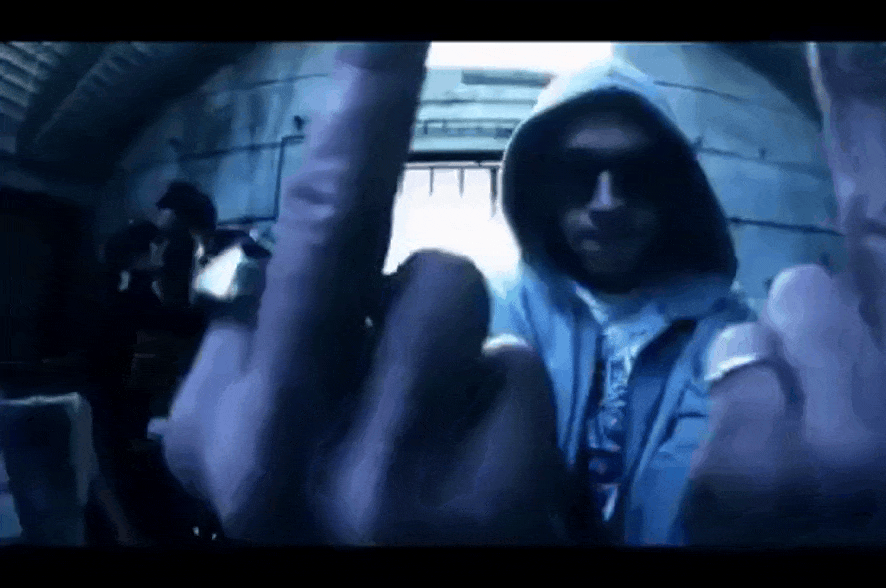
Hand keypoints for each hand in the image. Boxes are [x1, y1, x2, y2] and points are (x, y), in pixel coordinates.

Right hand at [162, 43, 571, 544]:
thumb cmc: (346, 514)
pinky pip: (512, 364)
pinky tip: (482, 456)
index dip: (346, 120)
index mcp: (220, 426)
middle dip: (370, 103)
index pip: (277, 245)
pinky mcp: (482, 504)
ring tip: (439, 401)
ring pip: (445, 283)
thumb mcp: (266, 445)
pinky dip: (505, 394)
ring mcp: (382, 484)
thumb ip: (264, 353)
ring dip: (452, 326)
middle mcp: (278, 454)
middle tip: (390, 26)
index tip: (380, 31)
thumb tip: (295, 254)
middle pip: (338, 226)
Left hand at [685, 42, 885, 545]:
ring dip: (778, 368)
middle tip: (832, 406)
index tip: (835, 35)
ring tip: (801, 441)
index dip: (863, 117)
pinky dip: (741, 407)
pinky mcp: (759, 467)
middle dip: (817, 324)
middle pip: (820, 274)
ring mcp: (842, 440)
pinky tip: (764, 469)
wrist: (845, 583)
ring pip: (772, 317)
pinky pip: (734, 369)